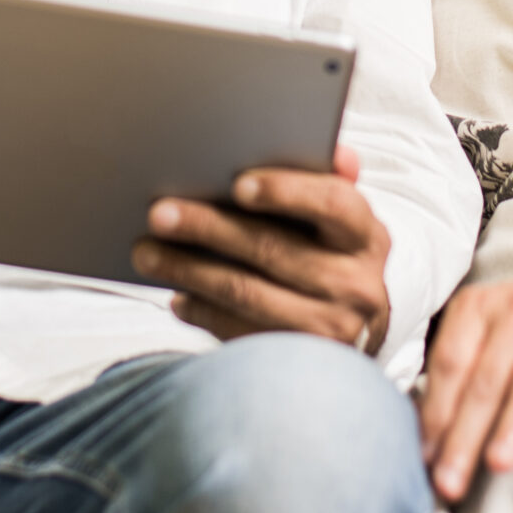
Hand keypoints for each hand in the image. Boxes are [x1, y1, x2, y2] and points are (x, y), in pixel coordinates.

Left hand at [131, 145, 391, 353]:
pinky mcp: (298, 358)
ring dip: (189, 269)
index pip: (333, 204)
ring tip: (146, 252)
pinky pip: (238, 332)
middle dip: (209, 227)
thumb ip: (329, 182)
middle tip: (159, 213)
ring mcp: (330, 328)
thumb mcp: (342, 222)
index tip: (236, 184)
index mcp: (366, 236)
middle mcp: (357, 284)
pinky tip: (176, 294)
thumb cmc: (332, 256)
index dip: (286, 191)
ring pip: (246, 292)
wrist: (355, 331)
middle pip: (272, 248)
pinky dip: (202, 310)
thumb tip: (339, 154)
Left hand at [418, 256, 512, 502]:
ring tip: (499, 464)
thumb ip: (461, 372)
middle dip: (465, 433)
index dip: (436, 412)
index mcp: (478, 308)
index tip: (426, 461)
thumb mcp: (492, 331)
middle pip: (485, 377)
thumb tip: (427, 441)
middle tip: (451, 483)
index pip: (450, 364)